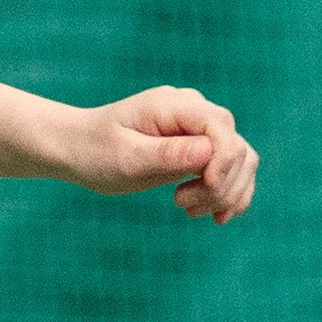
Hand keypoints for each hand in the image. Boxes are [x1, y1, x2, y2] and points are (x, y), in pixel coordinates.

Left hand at [63, 87, 256, 222]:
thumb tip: (208, 153)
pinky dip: (230, 194)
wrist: (80, 149)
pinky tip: (215, 216)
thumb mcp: (126, 157)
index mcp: (174, 105)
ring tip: (191, 211)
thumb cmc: (96, 150)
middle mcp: (193, 111)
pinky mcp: (200, 148)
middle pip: (236, 147)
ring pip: (242, 160)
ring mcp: (199, 129)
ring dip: (227, 193)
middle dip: (220, 186)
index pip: (221, 128)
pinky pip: (233, 170)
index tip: (203, 190)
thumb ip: (167, 153)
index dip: (223, 163)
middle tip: (182, 206)